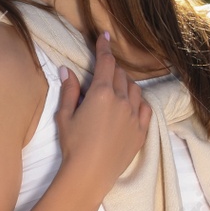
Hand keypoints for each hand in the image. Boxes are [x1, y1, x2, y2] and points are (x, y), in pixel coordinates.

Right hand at [51, 31, 152, 202]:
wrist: (89, 174)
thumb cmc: (73, 145)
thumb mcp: (64, 116)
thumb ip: (68, 90)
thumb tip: (66, 70)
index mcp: (100, 93)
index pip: (105, 62)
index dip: (104, 47)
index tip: (105, 35)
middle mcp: (121, 100)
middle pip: (120, 75)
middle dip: (112, 68)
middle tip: (103, 70)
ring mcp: (134, 116)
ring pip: (135, 89)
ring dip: (125, 84)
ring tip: (116, 88)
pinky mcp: (140, 131)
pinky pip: (145, 108)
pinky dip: (138, 101)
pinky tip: (132, 104)